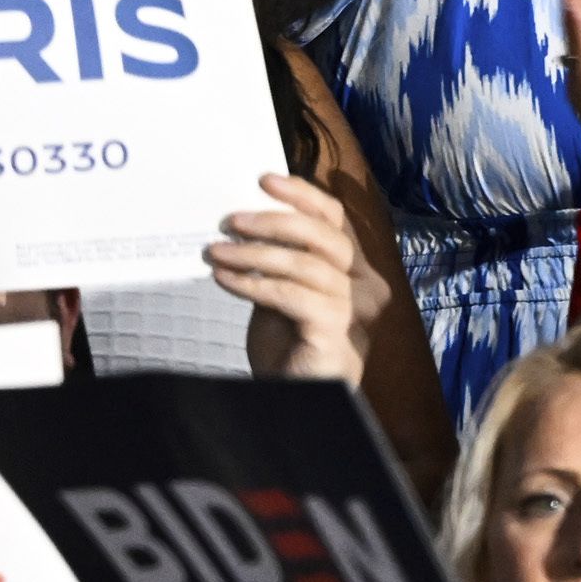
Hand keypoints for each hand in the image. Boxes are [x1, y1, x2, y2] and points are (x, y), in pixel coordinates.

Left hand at [213, 172, 370, 384]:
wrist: (295, 401)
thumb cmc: (289, 347)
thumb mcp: (282, 293)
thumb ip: (278, 260)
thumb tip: (243, 220)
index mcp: (355, 270)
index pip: (335, 219)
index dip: (302, 195)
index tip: (263, 180)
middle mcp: (364, 286)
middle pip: (323, 235)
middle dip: (273, 221)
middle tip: (230, 219)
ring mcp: (354, 310)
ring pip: (304, 264)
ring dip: (254, 254)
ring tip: (216, 251)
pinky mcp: (335, 331)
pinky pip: (292, 296)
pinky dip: (254, 284)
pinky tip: (225, 279)